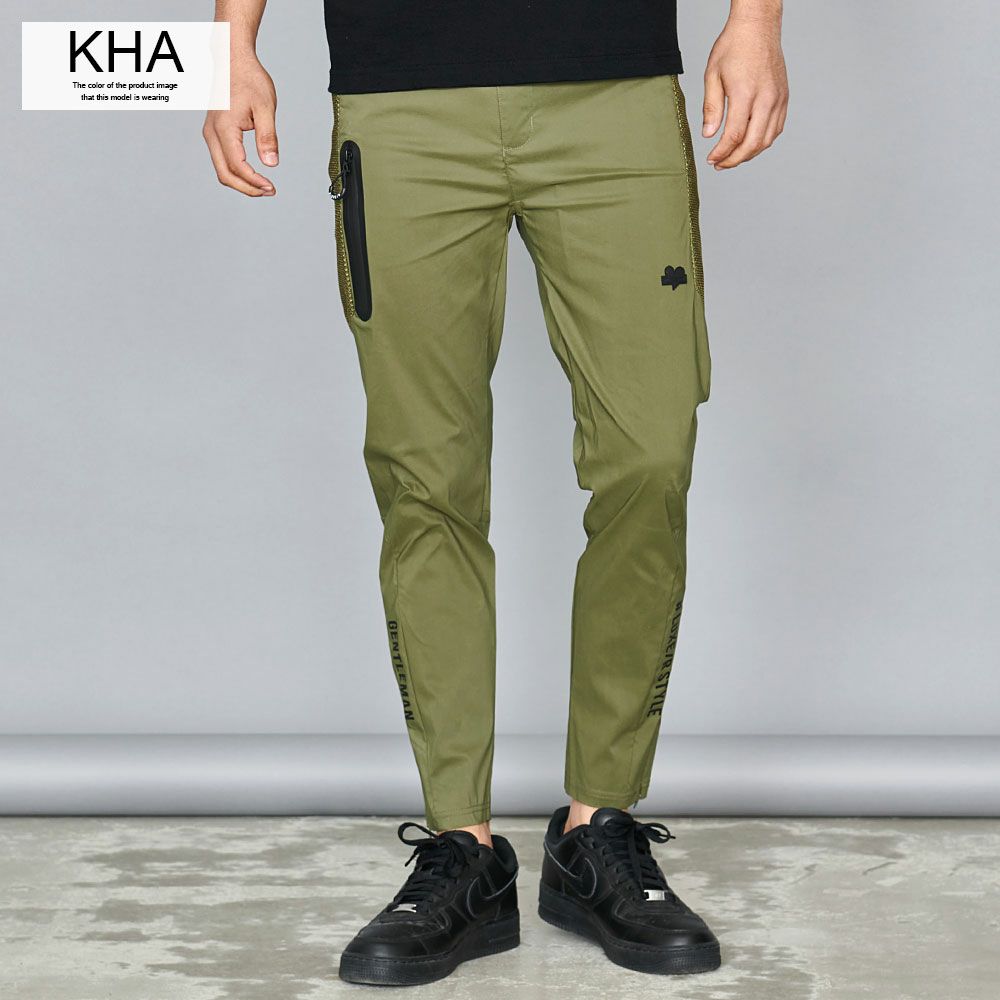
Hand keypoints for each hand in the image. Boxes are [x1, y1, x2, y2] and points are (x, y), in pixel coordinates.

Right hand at [203, 52, 277, 195]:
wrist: (232, 60)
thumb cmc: (249, 79)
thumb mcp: (265, 108)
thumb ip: (267, 137)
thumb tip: (271, 164)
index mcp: (224, 128)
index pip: (237, 166)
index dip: (254, 181)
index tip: (271, 187)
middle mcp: (212, 133)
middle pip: (225, 174)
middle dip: (247, 188)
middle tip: (269, 191)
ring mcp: (210, 133)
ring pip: (221, 169)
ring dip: (241, 182)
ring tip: (263, 186)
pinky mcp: (214, 132)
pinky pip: (222, 160)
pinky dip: (236, 172)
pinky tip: (253, 174)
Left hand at [703, 13, 787, 169]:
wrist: (758, 26)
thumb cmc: (734, 46)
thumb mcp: (713, 75)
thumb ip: (711, 107)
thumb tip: (709, 134)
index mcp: (746, 94)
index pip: (735, 136)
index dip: (722, 153)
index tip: (711, 159)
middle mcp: (766, 98)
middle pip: (752, 143)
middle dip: (734, 160)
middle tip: (719, 164)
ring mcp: (778, 99)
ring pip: (767, 140)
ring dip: (749, 154)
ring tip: (732, 157)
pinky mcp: (784, 97)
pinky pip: (776, 128)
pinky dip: (763, 141)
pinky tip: (749, 143)